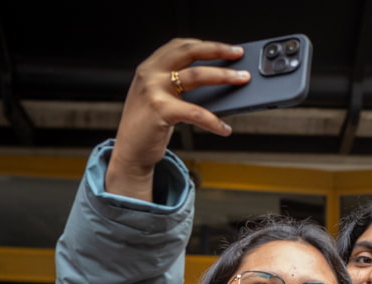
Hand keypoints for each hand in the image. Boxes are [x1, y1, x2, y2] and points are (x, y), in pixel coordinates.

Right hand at [106, 38, 248, 200]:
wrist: (130, 150)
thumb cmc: (149, 124)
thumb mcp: (159, 97)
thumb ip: (178, 85)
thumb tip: (216, 80)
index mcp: (150, 67)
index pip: (180, 45)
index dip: (205, 44)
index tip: (228, 48)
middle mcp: (150, 73)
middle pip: (189, 52)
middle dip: (218, 50)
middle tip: (239, 54)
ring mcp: (154, 90)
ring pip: (196, 76)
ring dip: (224, 77)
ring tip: (242, 80)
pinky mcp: (160, 110)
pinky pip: (196, 112)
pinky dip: (214, 121)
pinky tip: (225, 128)